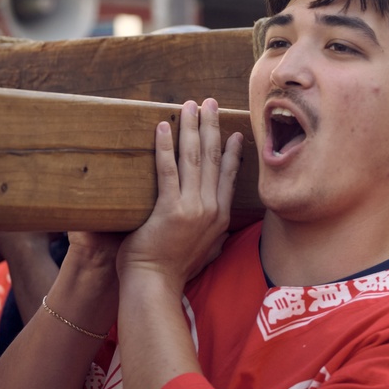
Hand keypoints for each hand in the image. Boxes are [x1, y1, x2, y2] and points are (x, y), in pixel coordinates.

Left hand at [116, 98, 242, 291]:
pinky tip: (164, 126)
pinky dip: (166, 146)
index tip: (232, 130)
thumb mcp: (205, 251)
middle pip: (212, 158)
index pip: (228, 174)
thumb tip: (221, 231)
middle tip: (210, 103)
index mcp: (220, 217)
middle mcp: (211, 209)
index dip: (230, 149)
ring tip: (189, 106)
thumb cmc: (174, 270)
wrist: (156, 285)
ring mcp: (193, 208)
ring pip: (193, 158)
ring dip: (192, 128)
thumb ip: (214, 236)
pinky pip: (168, 170)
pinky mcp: (170, 210)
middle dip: (211, 126)